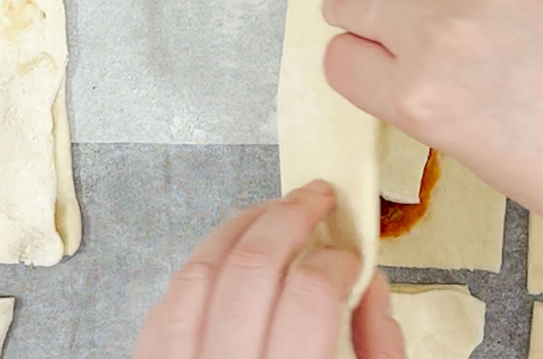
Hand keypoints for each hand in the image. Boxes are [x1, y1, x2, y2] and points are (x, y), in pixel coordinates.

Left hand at [133, 181, 404, 358]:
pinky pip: (164, 307)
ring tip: (273, 214)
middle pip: (251, 267)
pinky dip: (199, 270)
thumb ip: (378, 346)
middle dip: (290, 216)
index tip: (350, 251)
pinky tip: (228, 258)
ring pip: (199, 274)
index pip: (310, 293)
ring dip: (240, 229)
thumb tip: (369, 283)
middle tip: (317, 198)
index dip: (338, 257)